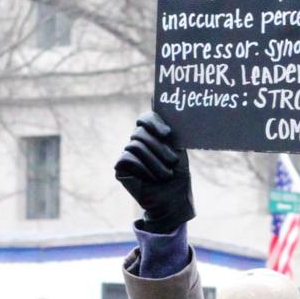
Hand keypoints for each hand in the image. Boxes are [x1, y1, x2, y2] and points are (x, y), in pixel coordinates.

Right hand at [114, 111, 194, 232]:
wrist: (174, 202)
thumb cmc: (178, 176)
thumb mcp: (177, 148)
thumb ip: (169, 126)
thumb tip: (155, 96)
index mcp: (152, 137)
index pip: (145, 119)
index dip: (154, 122)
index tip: (168, 135)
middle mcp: (138, 143)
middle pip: (140, 132)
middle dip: (159, 147)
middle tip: (172, 162)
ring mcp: (128, 156)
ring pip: (135, 145)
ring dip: (154, 161)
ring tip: (165, 174)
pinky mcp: (120, 169)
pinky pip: (127, 158)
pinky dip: (143, 169)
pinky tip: (150, 179)